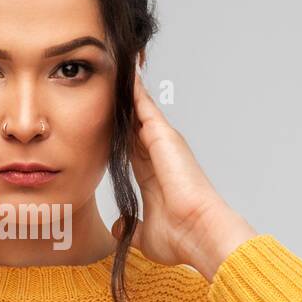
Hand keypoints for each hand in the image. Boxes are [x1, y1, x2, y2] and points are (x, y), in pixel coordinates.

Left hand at [111, 64, 258, 279]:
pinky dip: (132, 87)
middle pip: (133, 122)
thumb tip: (119, 227)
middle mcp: (158, 154)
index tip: (103, 119)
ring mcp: (162, 142)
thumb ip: (130, 228)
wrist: (199, 234)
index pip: (129, 146)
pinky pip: (143, 104)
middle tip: (104, 81)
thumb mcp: (145, 234)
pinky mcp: (164, 135)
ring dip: (125, 90)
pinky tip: (121, 70)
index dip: (116, 132)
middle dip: (119, 105)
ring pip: (138, 108)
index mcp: (152, 174)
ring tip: (112, 64)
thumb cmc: (181, 237)